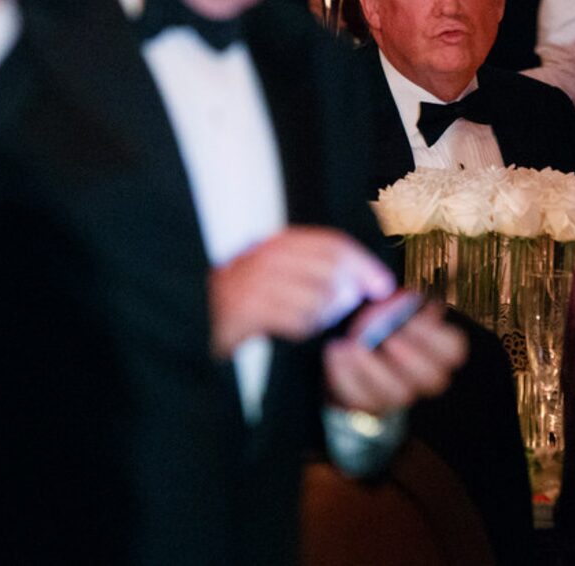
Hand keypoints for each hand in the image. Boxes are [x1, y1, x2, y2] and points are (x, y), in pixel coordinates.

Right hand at [209, 227, 395, 355]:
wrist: (192, 321)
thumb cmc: (244, 302)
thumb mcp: (276, 276)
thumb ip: (313, 270)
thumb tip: (367, 282)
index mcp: (275, 244)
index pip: (331, 244)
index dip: (363, 264)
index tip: (382, 286)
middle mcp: (264, 256)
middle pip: (330, 269)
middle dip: (349, 293)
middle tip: (349, 309)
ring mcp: (252, 282)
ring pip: (317, 298)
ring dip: (324, 316)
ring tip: (312, 321)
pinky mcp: (244, 311)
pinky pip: (297, 321)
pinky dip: (304, 329)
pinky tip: (295, 331)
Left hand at [323, 302, 466, 414]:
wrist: (346, 345)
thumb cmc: (373, 320)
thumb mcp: (383, 298)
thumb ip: (390, 291)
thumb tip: (391, 289)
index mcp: (434, 347)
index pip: (453, 349)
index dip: (435, 335)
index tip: (410, 318)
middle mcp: (421, 376)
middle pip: (433, 378)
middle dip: (411, 357)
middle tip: (388, 338)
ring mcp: (397, 394)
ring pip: (398, 393)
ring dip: (374, 368)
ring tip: (354, 345)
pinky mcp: (369, 403)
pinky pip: (362, 398)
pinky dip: (346, 375)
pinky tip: (338, 352)